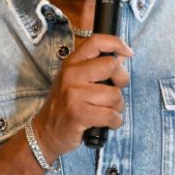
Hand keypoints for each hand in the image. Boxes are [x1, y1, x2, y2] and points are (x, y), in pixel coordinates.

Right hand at [33, 34, 131, 158]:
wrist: (46, 132)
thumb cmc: (65, 106)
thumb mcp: (75, 81)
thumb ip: (97, 68)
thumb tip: (122, 55)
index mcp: (71, 64)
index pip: (97, 42)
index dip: (117, 43)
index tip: (128, 53)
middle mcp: (71, 75)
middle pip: (112, 66)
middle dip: (122, 81)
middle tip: (113, 93)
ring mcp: (73, 94)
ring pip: (115, 95)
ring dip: (117, 107)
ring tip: (105, 112)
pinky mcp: (78, 114)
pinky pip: (111, 115)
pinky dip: (115, 122)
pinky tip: (106, 124)